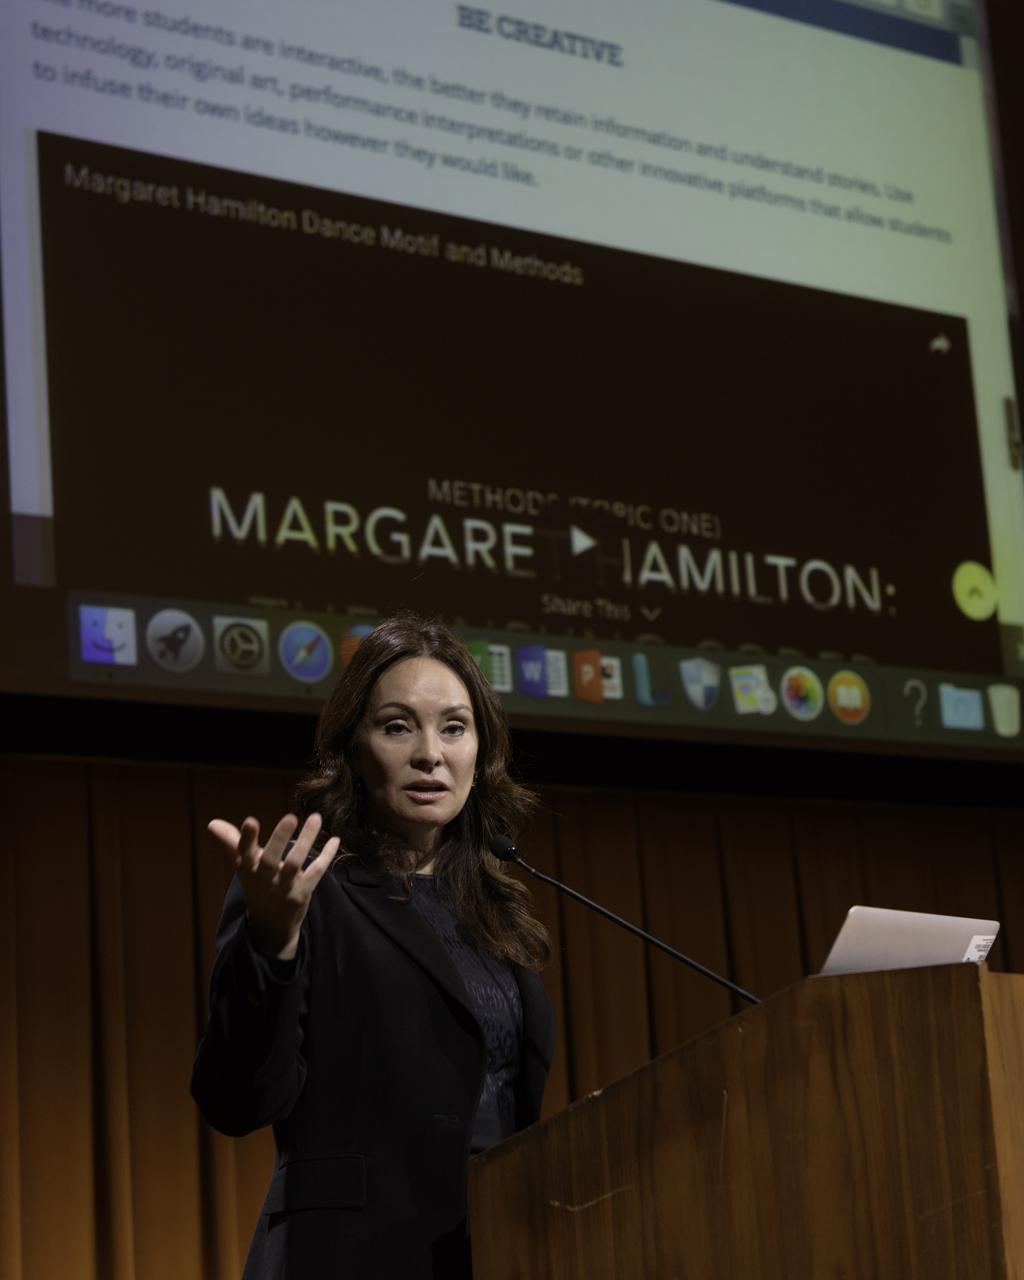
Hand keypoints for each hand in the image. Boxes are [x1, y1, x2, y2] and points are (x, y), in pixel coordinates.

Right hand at [208, 812, 339, 960]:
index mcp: (248, 869)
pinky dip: (326, 856)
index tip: (250, 821)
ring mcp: (284, 887)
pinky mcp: (302, 892)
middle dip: (279, 839)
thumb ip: (231, 842)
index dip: (246, 839)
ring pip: (295, 864)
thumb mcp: (242, 866)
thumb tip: (212, 823)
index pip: (244, 853)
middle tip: (290, 817)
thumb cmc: (256, 885)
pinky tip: (336, 839)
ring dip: (306, 841)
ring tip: (315, 818)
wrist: (270, 925)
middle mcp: (264, 878)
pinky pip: (316, 873)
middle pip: (270, 859)